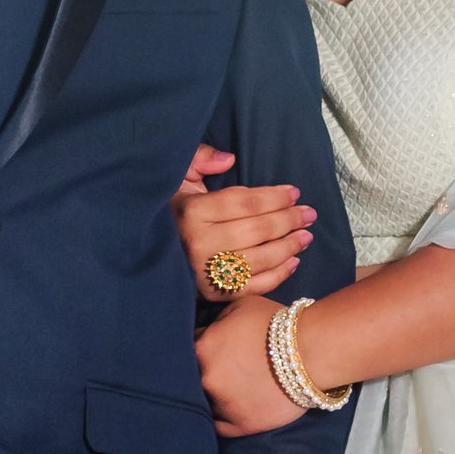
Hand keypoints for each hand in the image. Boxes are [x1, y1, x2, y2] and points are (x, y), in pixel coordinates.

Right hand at [172, 146, 316, 303]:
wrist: (145, 254)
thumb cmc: (170, 210)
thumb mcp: (178, 177)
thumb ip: (200, 159)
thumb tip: (229, 159)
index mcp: (191, 212)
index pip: (243, 203)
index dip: (273, 197)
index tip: (294, 192)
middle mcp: (198, 243)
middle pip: (256, 231)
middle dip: (288, 220)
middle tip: (309, 213)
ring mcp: (205, 272)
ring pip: (259, 259)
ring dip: (289, 247)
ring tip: (307, 236)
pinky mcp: (212, 294)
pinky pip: (253, 286)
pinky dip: (277, 275)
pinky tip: (293, 261)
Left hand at [195, 289, 303, 437]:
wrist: (310, 350)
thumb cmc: (275, 323)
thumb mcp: (239, 306)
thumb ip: (215, 320)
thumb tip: (208, 329)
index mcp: (202, 348)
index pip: (189, 349)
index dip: (202, 348)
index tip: (214, 349)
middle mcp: (207, 379)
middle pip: (196, 378)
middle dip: (208, 372)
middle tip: (224, 369)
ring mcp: (223, 405)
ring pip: (207, 403)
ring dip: (216, 396)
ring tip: (232, 389)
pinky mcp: (242, 425)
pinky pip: (220, 428)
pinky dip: (224, 418)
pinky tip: (231, 409)